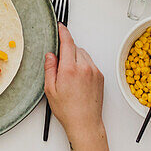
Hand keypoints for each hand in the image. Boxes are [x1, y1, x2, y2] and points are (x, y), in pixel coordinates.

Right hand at [44, 24, 107, 150]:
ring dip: (76, 57)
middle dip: (67, 50)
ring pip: (84, 54)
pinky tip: (78, 79)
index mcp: (70, 69)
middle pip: (75, 47)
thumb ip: (50, 68)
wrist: (85, 123)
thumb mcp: (50, 90)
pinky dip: (84, 65)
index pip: (67, 42)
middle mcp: (85, 67)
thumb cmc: (68, 110)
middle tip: (60, 64)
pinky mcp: (100, 76)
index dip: (63, 32)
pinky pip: (90, 62)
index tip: (60, 26)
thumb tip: (51, 55)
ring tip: (70, 74)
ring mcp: (94, 71)